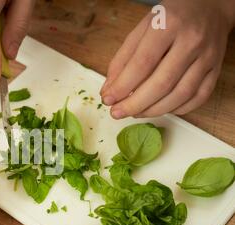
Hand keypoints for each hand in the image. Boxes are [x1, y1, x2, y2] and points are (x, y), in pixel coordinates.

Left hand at [100, 0, 234, 118]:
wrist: (211, 7)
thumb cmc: (171, 17)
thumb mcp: (142, 28)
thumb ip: (123, 59)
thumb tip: (109, 90)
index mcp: (169, 25)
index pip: (142, 63)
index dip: (123, 86)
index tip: (108, 100)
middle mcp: (191, 41)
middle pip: (162, 83)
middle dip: (135, 104)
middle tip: (117, 113)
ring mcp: (208, 56)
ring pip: (180, 94)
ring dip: (153, 110)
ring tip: (135, 112)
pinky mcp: (216, 69)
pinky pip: (198, 97)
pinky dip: (177, 109)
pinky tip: (159, 108)